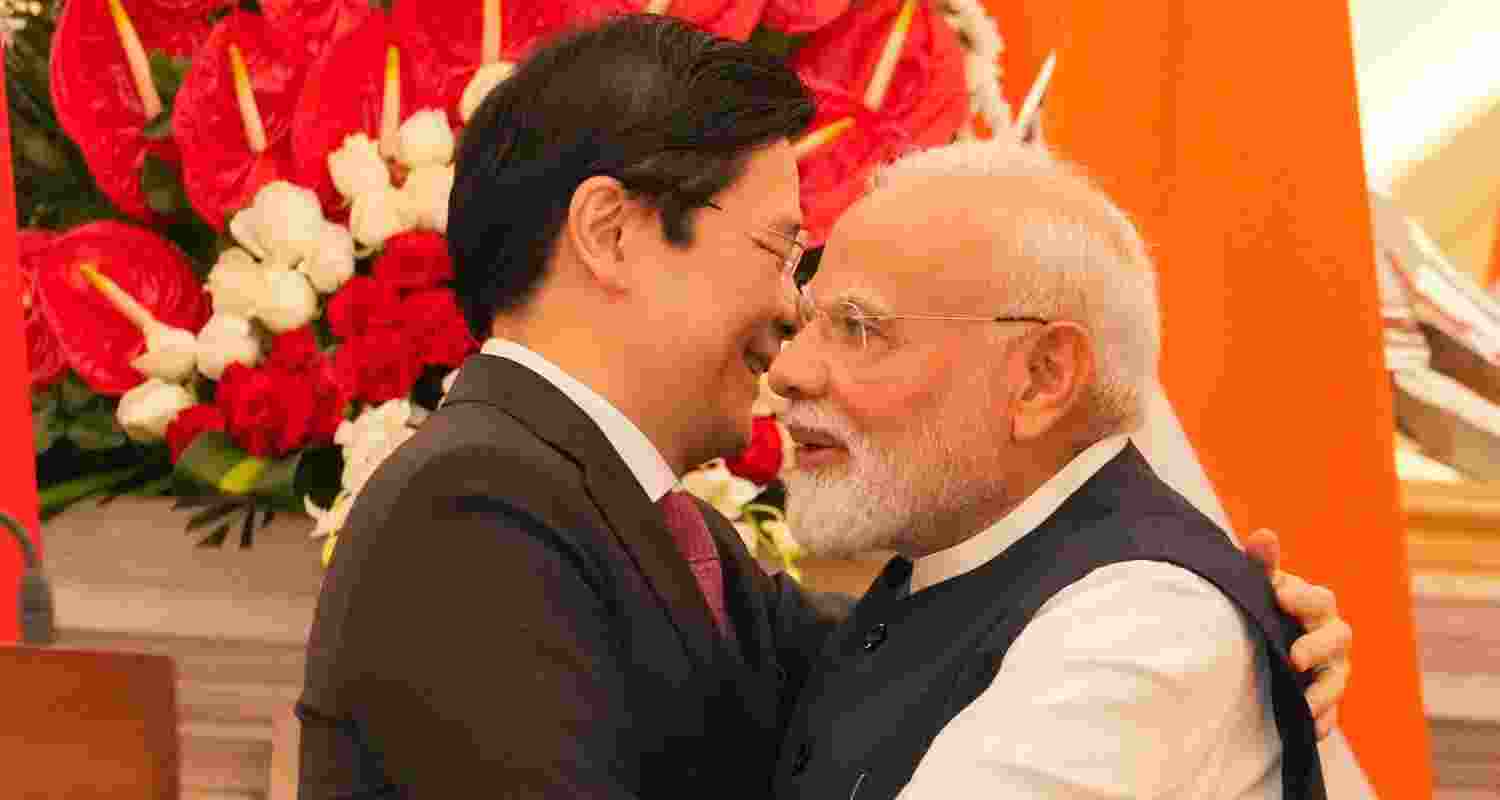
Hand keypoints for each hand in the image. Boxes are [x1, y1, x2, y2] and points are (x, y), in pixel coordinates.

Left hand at [1244, 528, 1351, 739]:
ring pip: (1338, 680)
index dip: (1303, 598)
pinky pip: (1330, 714)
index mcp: (1315, 605)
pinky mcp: (1324, 698)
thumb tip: (1263, 535)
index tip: (1280, 597)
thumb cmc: (1267, 605)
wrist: (1267, 640)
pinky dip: (1322, 722)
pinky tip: (1311, 731)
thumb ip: (1261, 564)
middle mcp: (1331, 636)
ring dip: (1324, 693)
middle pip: (1338, 638)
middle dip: (1318, 647)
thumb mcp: (1262, 585)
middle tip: (1294, 657)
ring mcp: (1332, 668)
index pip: (1320, 599)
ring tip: (1304, 706)